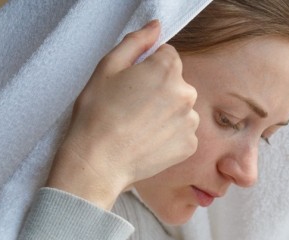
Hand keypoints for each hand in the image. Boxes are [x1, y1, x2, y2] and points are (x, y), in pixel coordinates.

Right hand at [47, 20, 199, 208]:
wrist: (99, 162)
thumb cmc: (98, 115)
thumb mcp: (108, 67)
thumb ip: (136, 42)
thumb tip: (156, 27)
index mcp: (167, 69)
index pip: (168, 57)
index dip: (148, 69)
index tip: (132, 85)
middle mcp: (186, 93)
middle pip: (176, 84)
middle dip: (159, 91)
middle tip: (132, 108)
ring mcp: (191, 122)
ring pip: (180, 109)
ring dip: (165, 114)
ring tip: (139, 127)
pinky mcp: (190, 145)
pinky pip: (182, 133)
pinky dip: (169, 136)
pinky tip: (148, 141)